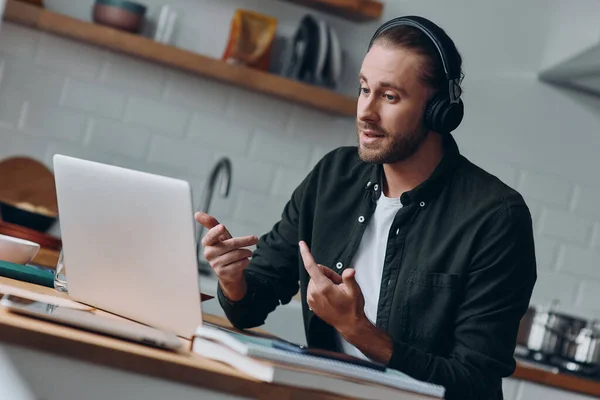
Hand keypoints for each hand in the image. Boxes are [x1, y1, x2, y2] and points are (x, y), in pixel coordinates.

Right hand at [195, 212, 257, 300]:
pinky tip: (245, 260)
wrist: (229, 269)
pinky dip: (245, 261)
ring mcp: (214, 264)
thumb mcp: (220, 235)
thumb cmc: (224, 248)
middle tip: (255, 239)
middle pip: (231, 244)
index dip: (216, 231)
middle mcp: (208, 253)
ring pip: (237, 254)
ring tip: (248, 252)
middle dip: (245, 241)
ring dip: (247, 252)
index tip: (223, 227)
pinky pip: (238, 264)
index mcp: (207, 242)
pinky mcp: (221, 273)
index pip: (211, 236)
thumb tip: (197, 214)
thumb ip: (211, 224)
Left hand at [299, 240, 393, 363]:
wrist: (349, 325)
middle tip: (339, 285)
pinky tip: (330, 296)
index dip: (306, 253)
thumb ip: (349, 278)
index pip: (312, 266)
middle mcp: (314, 293)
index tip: (301, 244)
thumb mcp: (354, 291)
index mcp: (323, 287)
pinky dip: (320, 289)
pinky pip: (313, 289)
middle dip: (328, 275)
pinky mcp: (311, 304)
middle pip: (317, 273)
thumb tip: (349, 271)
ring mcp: (311, 299)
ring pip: (315, 280)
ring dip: (324, 282)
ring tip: (336, 292)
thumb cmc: (352, 308)